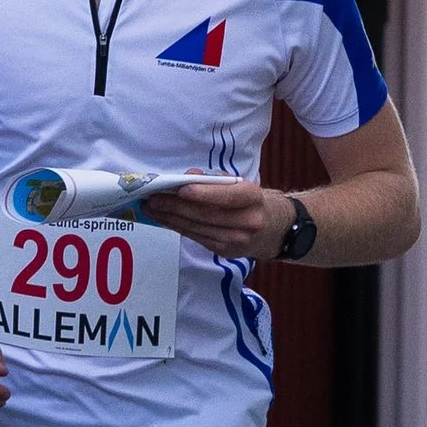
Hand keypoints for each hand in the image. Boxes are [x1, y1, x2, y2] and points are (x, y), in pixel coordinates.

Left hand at [142, 179, 293, 259]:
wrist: (275, 229)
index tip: (180, 189)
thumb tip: (189, 176)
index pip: (227, 197)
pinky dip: (177, 227)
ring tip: (151, 208)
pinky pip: (196, 237)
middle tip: (153, 198)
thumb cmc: (252, 201)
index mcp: (253, 198)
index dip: (203, 194)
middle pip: (206, 215)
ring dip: (170, 218)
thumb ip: (215, 180)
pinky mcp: (224, 251)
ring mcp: (236, 240)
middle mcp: (247, 222)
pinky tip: (164, 219)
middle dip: (176, 207)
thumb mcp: (241, 185)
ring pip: (197, 228)